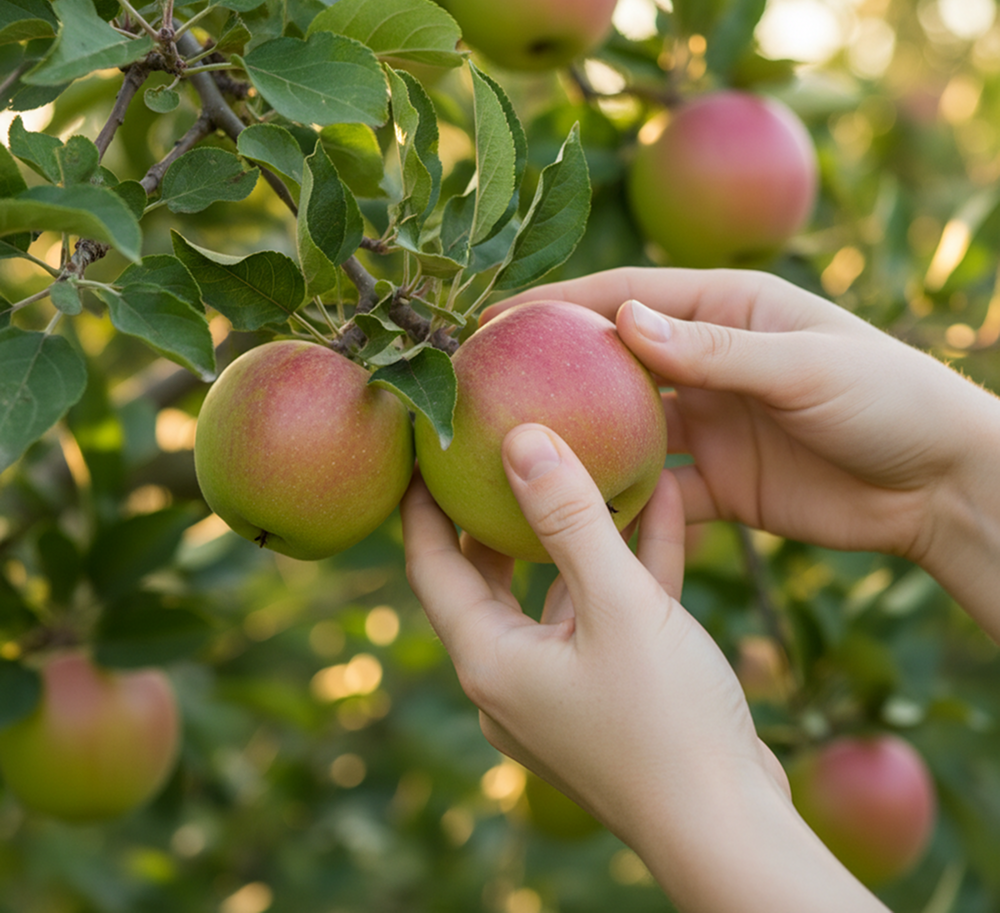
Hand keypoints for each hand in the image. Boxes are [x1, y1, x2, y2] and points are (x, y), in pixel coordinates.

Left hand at [401, 423, 886, 912]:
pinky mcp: (606, 697)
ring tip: (586, 463)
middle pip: (486, 577)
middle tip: (499, 449)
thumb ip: (568, 518)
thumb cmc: (667, 722)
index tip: (423, 445)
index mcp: (489, 658)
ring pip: (554, 592)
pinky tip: (663, 505)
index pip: (430, 563)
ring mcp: (558, 691)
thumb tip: (520, 437)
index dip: (422, 502)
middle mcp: (510, 678)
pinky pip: (604, 615)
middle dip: (496, 512)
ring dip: (576, 534)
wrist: (732, 831)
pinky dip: (625, 566)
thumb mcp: (617, 605)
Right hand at [487, 267, 999, 636]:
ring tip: (517, 458)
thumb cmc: (890, 401)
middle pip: (615, 365)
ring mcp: (713, 426)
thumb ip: (716, 351)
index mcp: (729, 313)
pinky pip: (659, 493)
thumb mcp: (806, 366)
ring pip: (629, 433)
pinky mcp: (722, 485)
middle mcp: (711, 365)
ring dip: (583, 444)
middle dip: (555, 374)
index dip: (562, 306)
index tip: (499, 321)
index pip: (629, 299)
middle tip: (488, 387)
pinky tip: (582, 517)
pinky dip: (625, 504)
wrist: (943, 487)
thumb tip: (623, 323)